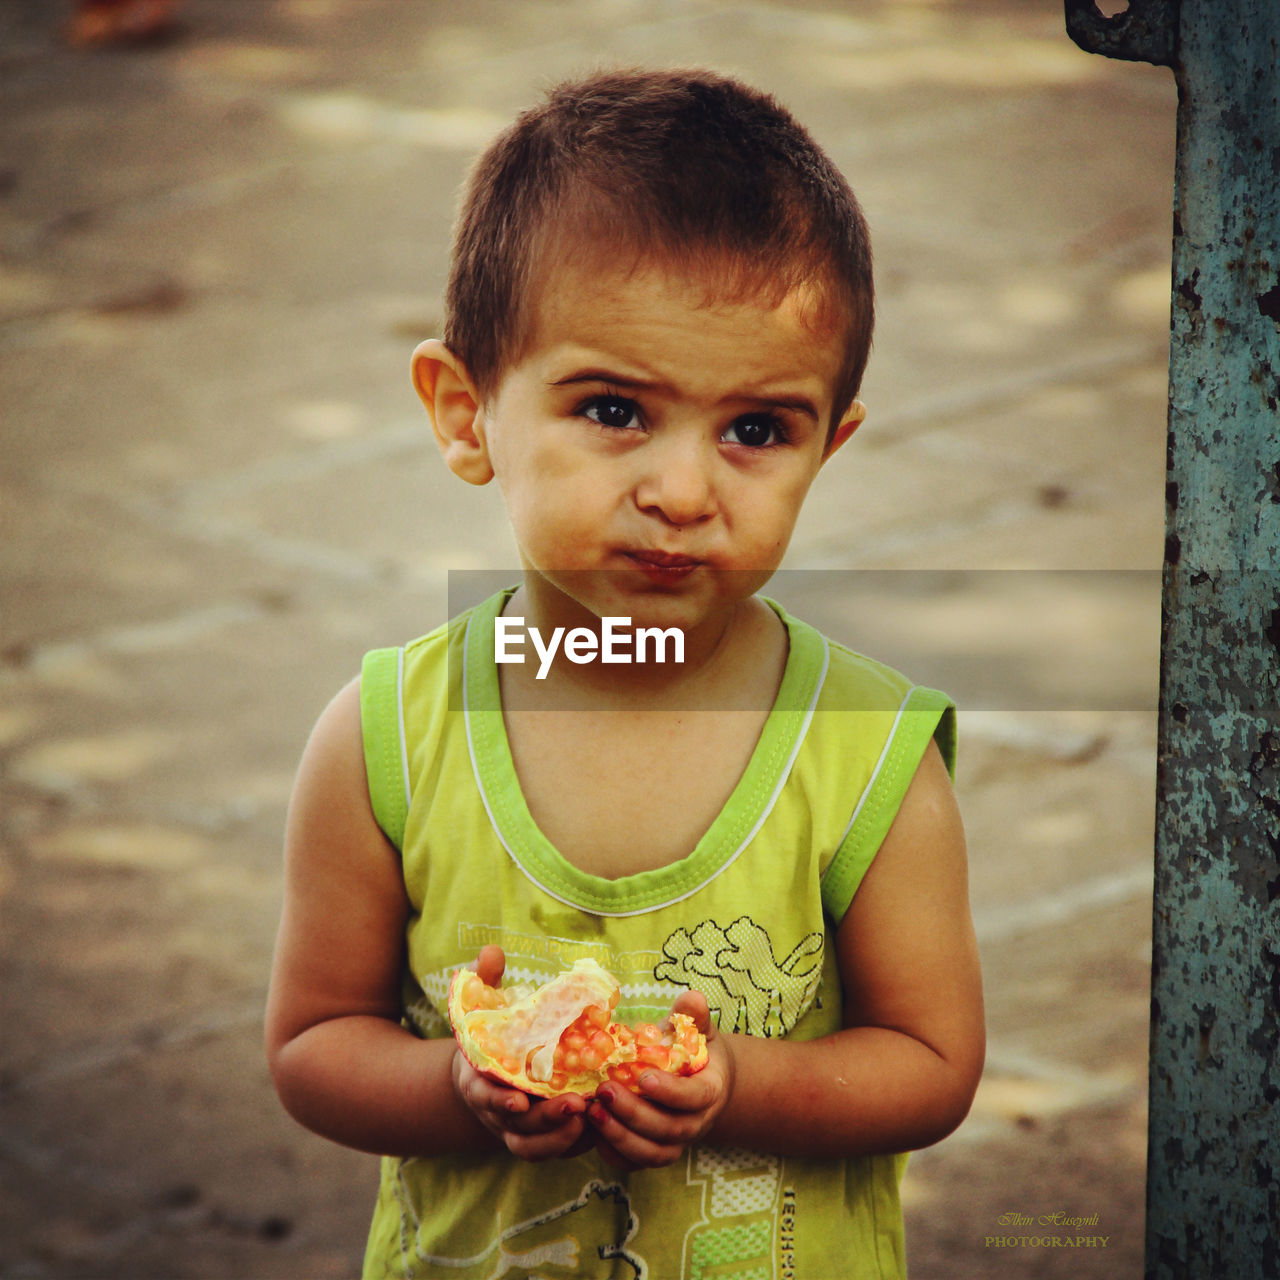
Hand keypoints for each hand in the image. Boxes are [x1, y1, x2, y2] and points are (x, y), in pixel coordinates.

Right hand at [449, 945, 592, 1161]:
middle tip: (577, 1104)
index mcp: (478, 1080)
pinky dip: (571, 1143)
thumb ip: (486, 981)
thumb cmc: (488, 1036)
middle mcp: (495, 1111)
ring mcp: (515, 1129)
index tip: (517, 1100)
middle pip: (517, 1126)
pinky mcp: (537, 1137)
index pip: (484, 1096)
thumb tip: (492, 951)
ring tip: (590, 1116)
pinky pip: (552, 1149)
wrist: (482, 1076)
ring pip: (534, 1146)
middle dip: (545, 1120)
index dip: (498, 1101)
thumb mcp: (482, 1008)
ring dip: (561, 1137)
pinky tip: (598, 1125)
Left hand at [585, 991, 733, 1168]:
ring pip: (652, 1152)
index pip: (694, 1097)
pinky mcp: (656, 1152)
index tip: (643, 1077)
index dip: (670, 1092)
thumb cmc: (697, 1050)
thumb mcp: (700, 1030)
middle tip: (604, 1090)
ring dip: (621, 1136)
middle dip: (635, 1113)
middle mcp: (696, 1123)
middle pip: (669, 1129)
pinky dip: (614, 1153)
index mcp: (710, 1091)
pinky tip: (593, 1131)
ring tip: (593, 1111)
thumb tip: (692, 998)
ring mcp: (676, 1142)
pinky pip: (636, 1163)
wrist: (703, 1081)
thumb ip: (694, 1016)